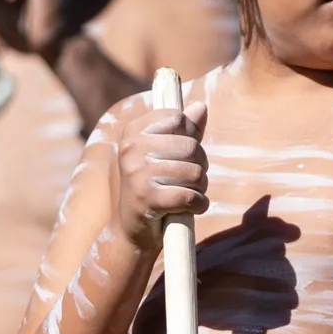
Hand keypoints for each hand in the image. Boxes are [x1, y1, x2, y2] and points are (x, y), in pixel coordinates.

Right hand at [115, 99, 208, 247]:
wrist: (131, 227)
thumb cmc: (152, 183)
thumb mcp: (164, 152)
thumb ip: (184, 130)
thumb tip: (201, 107)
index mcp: (133, 132)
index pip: (177, 119)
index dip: (192, 135)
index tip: (187, 151)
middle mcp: (131, 149)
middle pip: (190, 146)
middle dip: (201, 164)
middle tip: (194, 177)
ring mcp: (137, 174)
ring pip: (194, 172)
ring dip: (201, 186)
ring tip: (192, 192)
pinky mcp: (147, 199)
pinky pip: (190, 196)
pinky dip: (199, 204)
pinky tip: (194, 206)